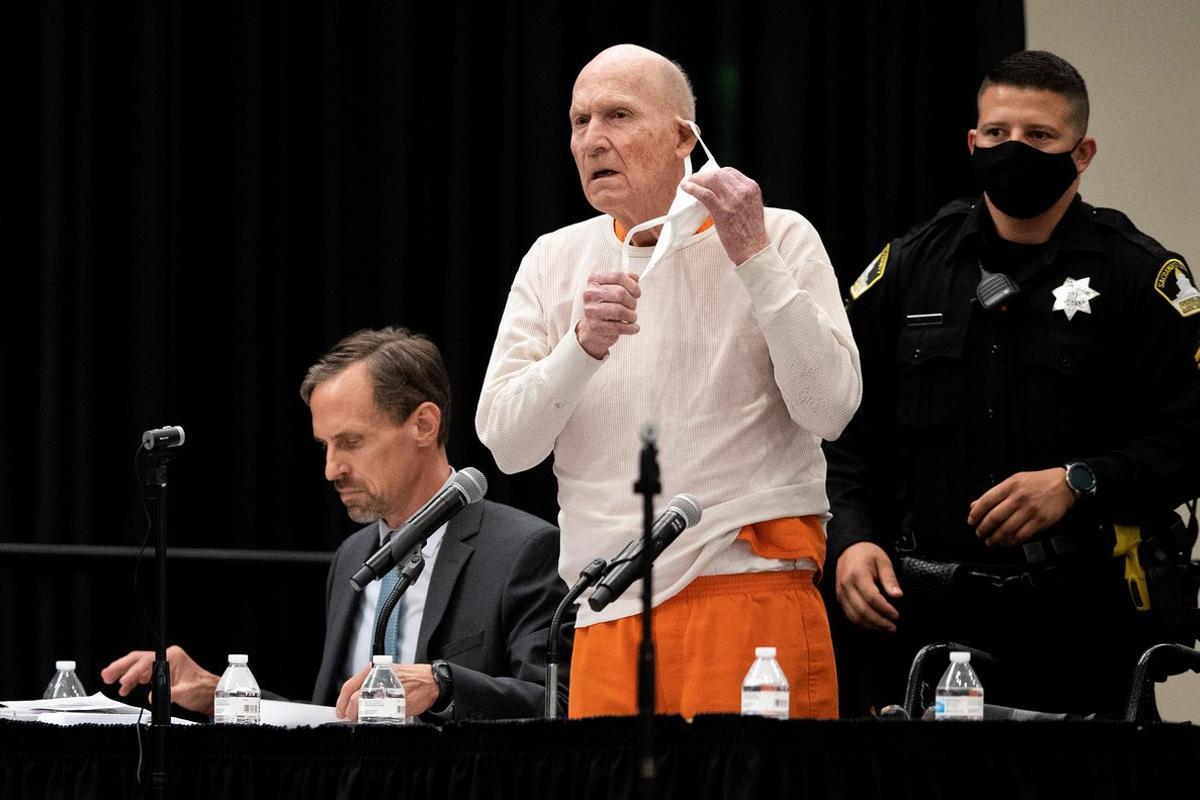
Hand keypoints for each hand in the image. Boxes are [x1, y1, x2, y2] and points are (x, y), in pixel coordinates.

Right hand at [100, 645, 219, 714]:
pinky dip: (132, 681)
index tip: (123, 681)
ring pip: (138, 666)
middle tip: (107, 675)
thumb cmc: (202, 690)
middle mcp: (167, 658)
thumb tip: (149, 696)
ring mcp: (164, 665)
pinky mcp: (162, 674)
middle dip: (121, 667)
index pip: (147, 662)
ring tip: (109, 681)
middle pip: (139, 660)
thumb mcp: (184, 693)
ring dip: (123, 674)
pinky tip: (124, 688)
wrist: (210, 694)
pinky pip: (143, 674)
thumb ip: (166, 694)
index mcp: (173, 657)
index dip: (133, 671)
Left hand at [335, 662, 439, 719]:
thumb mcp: (387, 674)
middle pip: (355, 699)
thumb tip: (354, 701)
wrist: (431, 681)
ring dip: (363, 716)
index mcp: (375, 670)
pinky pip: (381, 715)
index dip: (342, 702)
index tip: (340, 711)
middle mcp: (379, 679)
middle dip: (351, 712)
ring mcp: (388, 691)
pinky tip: (380, 718)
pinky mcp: (397, 703)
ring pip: (365, 709)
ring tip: (367, 717)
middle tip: (352, 716)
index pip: (349, 686)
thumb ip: (370, 684)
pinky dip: (377, 720)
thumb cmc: (411, 678)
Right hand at [575, 272, 640, 358]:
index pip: (619, 277)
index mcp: (594, 280)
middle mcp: (590, 294)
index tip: (637, 293)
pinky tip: (633, 327)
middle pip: (620, 293)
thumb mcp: (613, 290)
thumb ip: (624, 282)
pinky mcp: (596, 327)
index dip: (633, 285)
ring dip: (631, 315)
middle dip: (632, 302)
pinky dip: (631, 328)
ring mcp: (591, 311)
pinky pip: (619, 327)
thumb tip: (635, 277)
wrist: (592, 329)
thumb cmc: (605, 307)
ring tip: (632, 317)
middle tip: (633, 307)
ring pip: (620, 310)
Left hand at [679, 167, 771, 265]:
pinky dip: (693, 189)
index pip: (730, 172)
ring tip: (688, 183)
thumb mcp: (752, 207)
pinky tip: (686, 188)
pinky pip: (705, 194)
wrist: (754, 249)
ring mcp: (733, 200)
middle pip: (719, 174)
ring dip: (697, 180)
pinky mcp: (723, 211)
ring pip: (711, 180)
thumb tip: (722, 191)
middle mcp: (743, 191)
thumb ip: (741, 196)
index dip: (715, 173)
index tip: (707, 177)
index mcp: (751, 188)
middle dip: (704, 175)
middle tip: (694, 180)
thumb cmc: (751, 232)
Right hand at [835, 542, 902, 632]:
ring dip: (871, 625)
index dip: (885, 609)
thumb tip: (898, 595)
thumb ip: (890, 579)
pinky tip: (874, 624)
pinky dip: (862, 623)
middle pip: (862, 610)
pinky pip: (850, 615)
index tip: (896, 615)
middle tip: (892, 627)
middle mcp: (846, 585)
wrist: (849, 549)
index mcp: (858, 574)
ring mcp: (841, 593)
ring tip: (885, 628)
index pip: (872, 598)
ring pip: (854, 616)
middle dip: (879, 622)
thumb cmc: (866, 554)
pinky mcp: (840, 598)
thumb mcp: (883, 561)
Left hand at [968, 468, 1075, 546]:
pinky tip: (1007, 543)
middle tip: (980, 534)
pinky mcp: (1040, 521)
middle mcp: (1019, 497)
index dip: (976, 514)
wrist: (1065, 484)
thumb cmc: (1039, 482)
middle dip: (984, 529)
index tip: (971, 521)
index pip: (986, 501)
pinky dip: (1011, 542)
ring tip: (991, 541)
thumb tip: (975, 505)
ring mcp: (1030, 510)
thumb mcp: (1015, 481)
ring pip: (1007, 529)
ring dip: (995, 538)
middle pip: (995, 517)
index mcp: (1010, 485)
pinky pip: (1022, 535)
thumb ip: (995, 493)